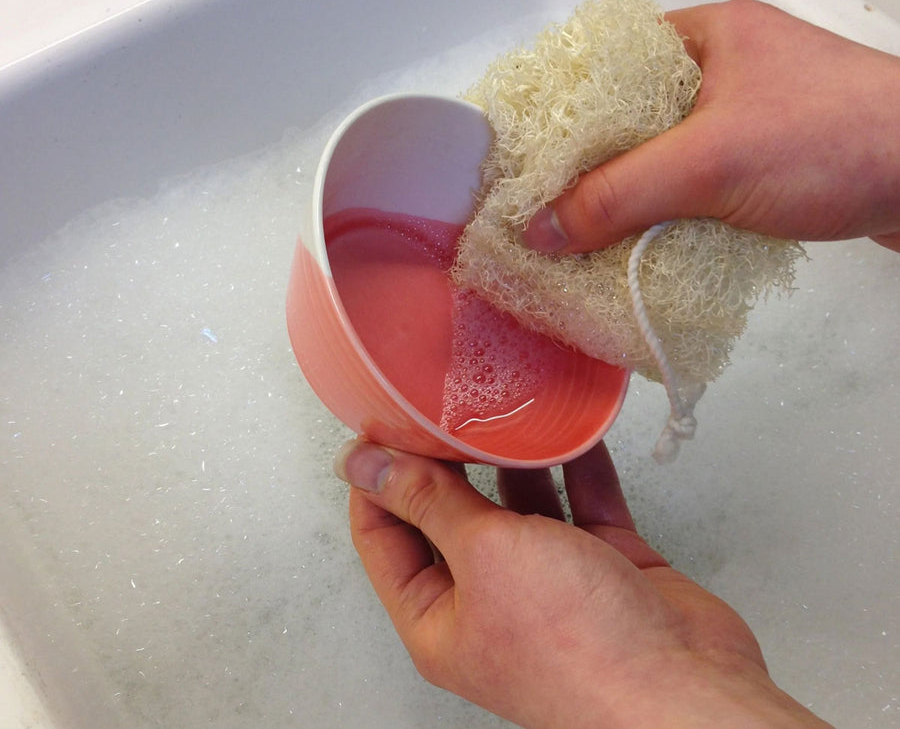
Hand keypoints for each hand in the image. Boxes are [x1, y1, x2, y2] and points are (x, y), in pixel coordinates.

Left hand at [334, 439, 829, 727]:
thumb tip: (365, 466)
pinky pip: (582, 501)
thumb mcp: (484, 557)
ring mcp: (549, 579)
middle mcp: (489, 597)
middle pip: (452, 515)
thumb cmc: (575, 645)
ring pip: (520, 504)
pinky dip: (578, 466)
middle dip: (447, 460)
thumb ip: (429, 503)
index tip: (380, 423)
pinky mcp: (603, 563)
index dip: (376, 480)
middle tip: (442, 400)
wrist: (685, 686)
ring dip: (515, 457)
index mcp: (439, 616)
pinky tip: (572, 426)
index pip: (384, 537)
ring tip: (504, 403)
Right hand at [522, 0, 899, 253]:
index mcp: (705, 36)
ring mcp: (750, 115)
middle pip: (633, 117)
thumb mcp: (708, 163)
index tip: (527, 158)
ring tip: (584, 232)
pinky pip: (699, 183)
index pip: (608, 64)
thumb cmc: (831, 141)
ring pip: (665, 154)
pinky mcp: (770, 159)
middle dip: (593, 164)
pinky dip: (671, 211)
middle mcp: (724, 68)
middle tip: (548, 207)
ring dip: (633, 194)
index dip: (563, 110)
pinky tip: (646, 242)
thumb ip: (616, 195)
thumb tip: (539, 230)